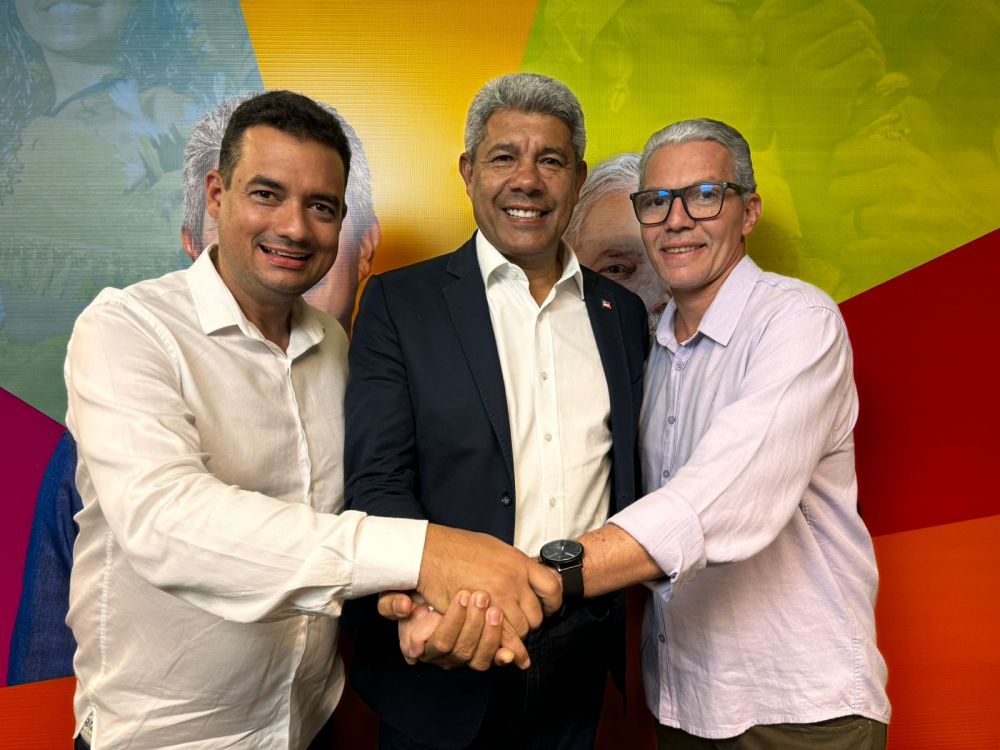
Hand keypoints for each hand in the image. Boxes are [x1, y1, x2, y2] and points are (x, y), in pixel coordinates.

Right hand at [378, 590, 530, 669]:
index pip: (440, 641)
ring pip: (479, 659)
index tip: (462, 595)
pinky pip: (494, 662)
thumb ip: (392, 603)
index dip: (453, 620)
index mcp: (423, 645)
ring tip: (495, 610)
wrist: (433, 596)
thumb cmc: (417, 596)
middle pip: (462, 649)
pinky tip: (512, 649)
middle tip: (482, 597)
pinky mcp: (482, 655)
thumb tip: (404, 607)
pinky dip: (504, 656)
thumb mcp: (397, 596)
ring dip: (491, 635)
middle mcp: (443, 657)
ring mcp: (464, 658)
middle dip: (474, 623)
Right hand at [417, 525, 561, 637]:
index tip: (548, 609)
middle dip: (528, 624)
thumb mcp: (495, 547)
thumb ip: (515, 564)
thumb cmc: (458, 547)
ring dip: (514, 636)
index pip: (552, 588)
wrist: (431, 552)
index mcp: (519, 562)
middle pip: (535, 616)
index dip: (552, 603)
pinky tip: (510, 654)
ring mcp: (498, 598)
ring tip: (504, 633)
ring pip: (520, 631)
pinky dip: (507, 649)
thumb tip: (529, 573)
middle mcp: (513, 581)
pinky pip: (503, 638)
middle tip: (518, 624)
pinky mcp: (481, 614)